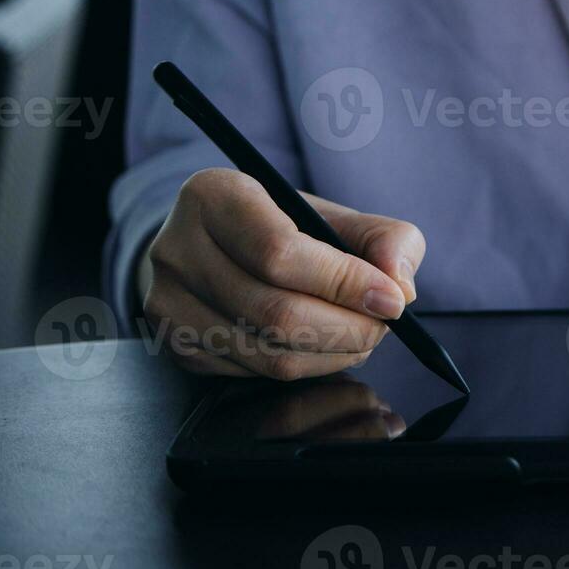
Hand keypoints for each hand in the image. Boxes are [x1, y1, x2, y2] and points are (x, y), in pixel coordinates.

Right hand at [141, 168, 424, 379]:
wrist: (213, 244)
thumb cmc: (281, 226)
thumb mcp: (331, 214)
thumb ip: (382, 238)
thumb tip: (400, 284)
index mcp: (214, 196)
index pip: (279, 252)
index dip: (343, 282)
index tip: (391, 299)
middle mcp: (177, 248)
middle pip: (274, 311)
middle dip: (347, 328)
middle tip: (383, 325)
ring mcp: (168, 301)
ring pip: (266, 352)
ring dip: (332, 354)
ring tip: (362, 336)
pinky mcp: (175, 343)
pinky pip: (253, 373)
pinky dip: (305, 368)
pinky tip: (325, 347)